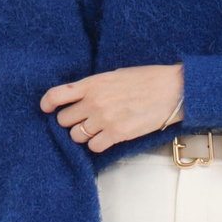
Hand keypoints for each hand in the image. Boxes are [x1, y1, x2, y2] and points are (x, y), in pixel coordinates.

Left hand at [40, 62, 183, 151]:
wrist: (173, 90)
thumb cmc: (148, 79)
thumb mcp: (116, 75)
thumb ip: (95, 86)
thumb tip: (81, 97)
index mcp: (92, 84)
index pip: (56, 95)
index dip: (47, 104)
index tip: (47, 109)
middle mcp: (94, 102)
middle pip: (64, 120)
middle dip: (71, 121)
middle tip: (84, 120)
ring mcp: (104, 119)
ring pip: (77, 136)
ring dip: (84, 135)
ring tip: (98, 129)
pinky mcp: (117, 134)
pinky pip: (93, 147)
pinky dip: (97, 144)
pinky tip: (108, 137)